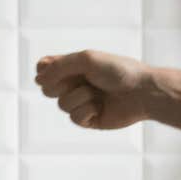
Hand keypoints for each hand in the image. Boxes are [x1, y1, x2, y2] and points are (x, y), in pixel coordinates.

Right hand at [33, 51, 152, 130]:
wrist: (142, 92)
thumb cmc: (118, 71)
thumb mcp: (87, 59)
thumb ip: (60, 66)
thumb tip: (38, 80)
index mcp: (74, 67)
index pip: (45, 69)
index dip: (44, 71)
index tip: (49, 69)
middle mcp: (76, 84)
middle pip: (48, 89)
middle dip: (61, 85)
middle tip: (81, 80)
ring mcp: (82, 102)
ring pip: (61, 105)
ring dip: (79, 97)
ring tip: (98, 94)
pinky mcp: (89, 120)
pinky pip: (74, 118)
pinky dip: (86, 110)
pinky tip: (100, 107)